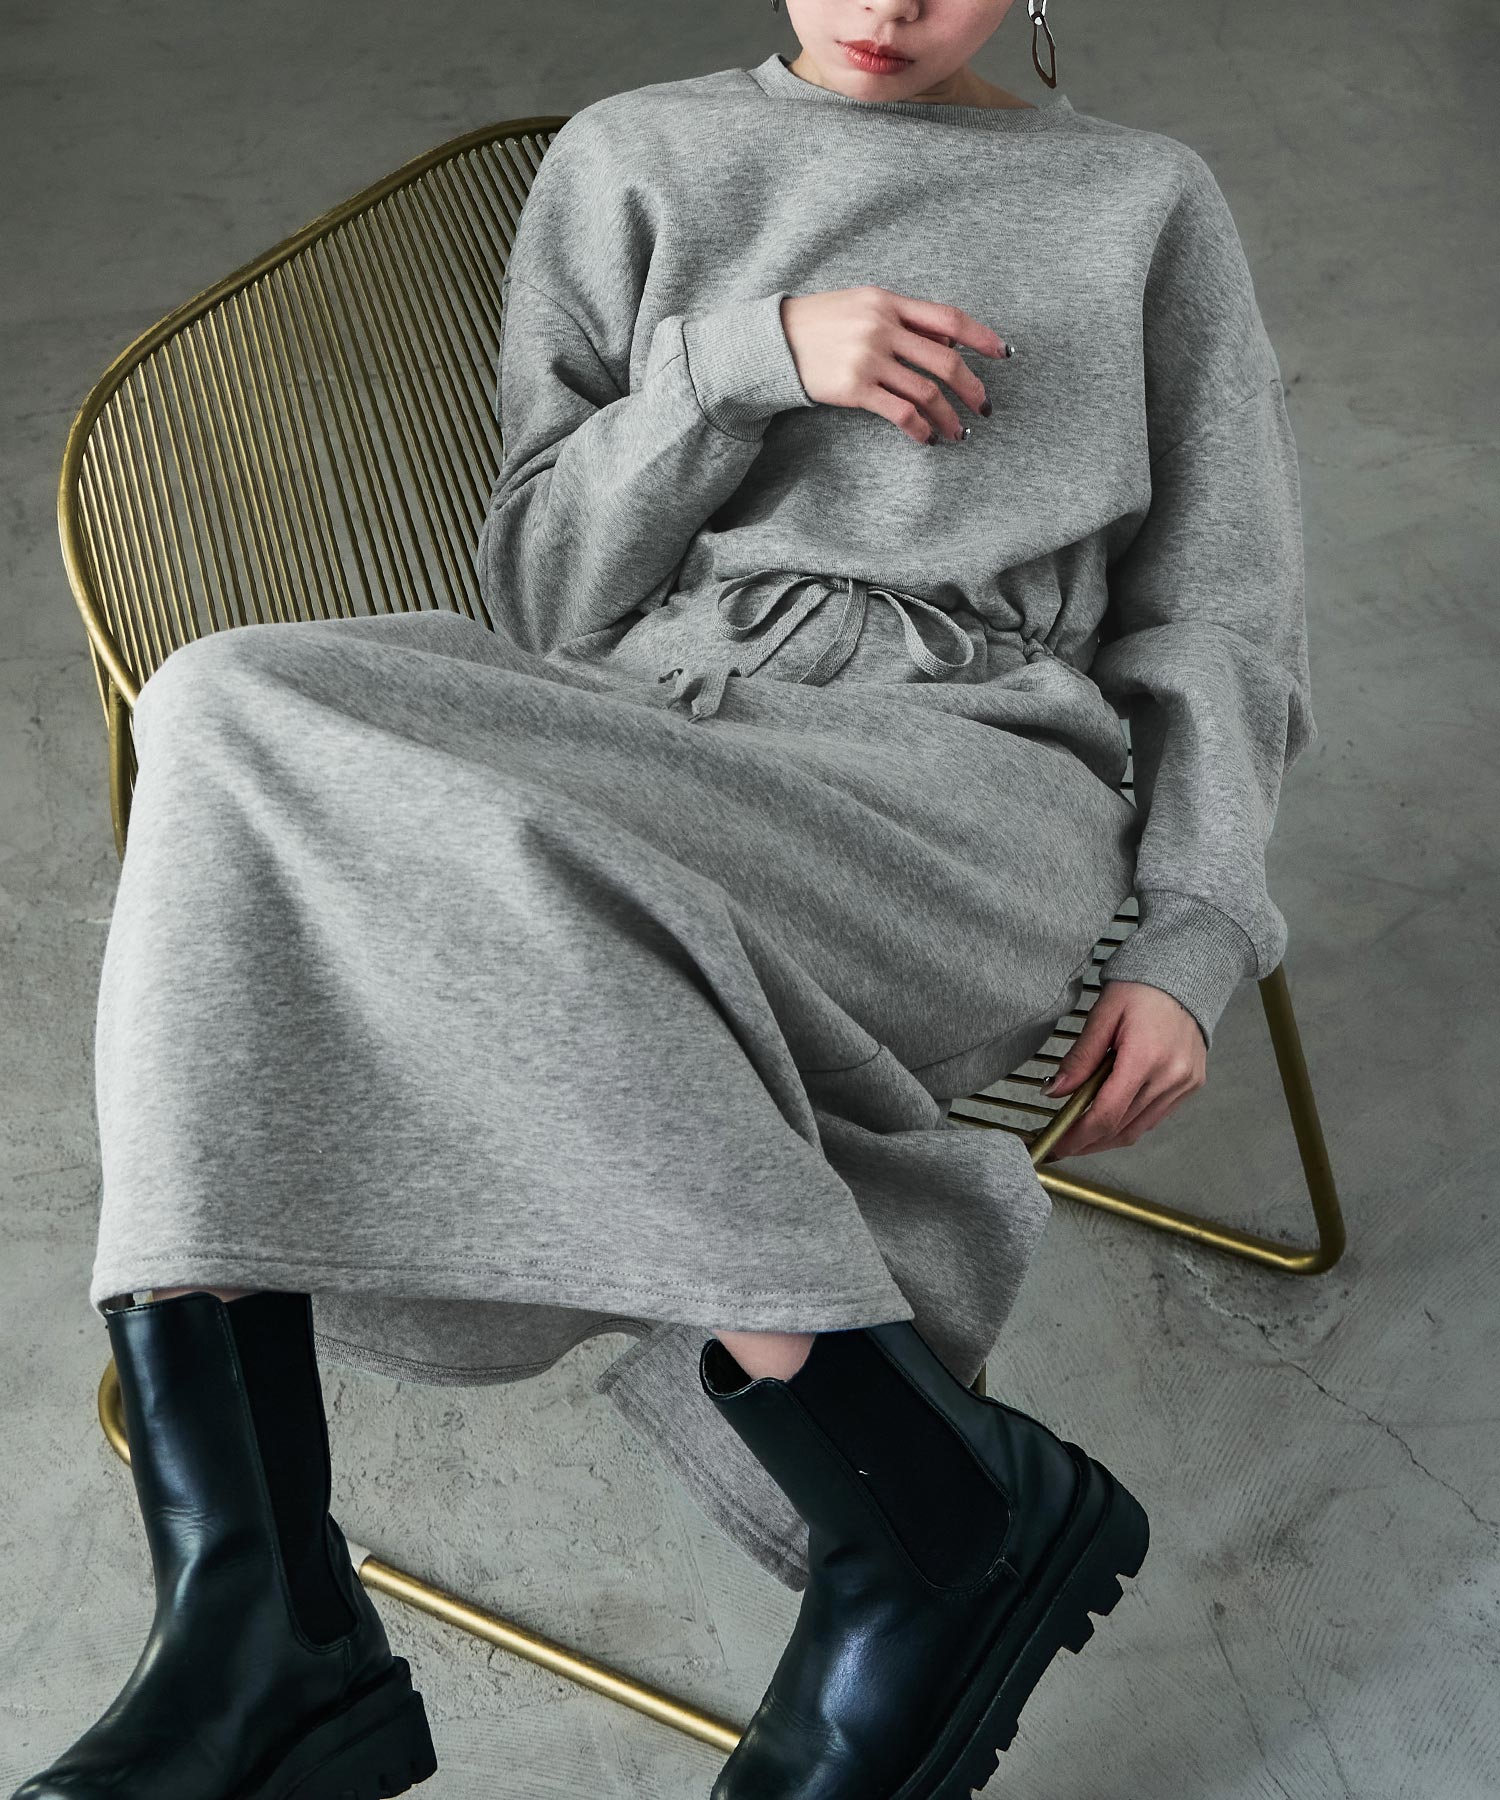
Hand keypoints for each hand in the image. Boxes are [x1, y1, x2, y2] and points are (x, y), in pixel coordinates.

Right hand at [779, 286, 1011, 445]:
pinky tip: (927, 439)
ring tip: (959, 433)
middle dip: (972, 387)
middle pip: (944, 360)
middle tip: (984, 408)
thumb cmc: (821, 324)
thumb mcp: (863, 306)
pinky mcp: (855, 388)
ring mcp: (868, 358)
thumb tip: (948, 341)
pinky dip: (920, 428)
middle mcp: (882, 327)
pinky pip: (901, 412)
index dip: (981, 337)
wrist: (774, 343)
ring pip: (926, 391)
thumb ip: (905, 320)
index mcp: (889, 302)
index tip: (1003, 355)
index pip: (949, 318)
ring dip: (949, 417)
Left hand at [1039, 979, 1206, 1160]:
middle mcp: (1171, 1077)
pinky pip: (1155, 1117)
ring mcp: (1185, 1084)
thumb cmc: (1141, 988)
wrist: (1185, 975)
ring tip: (1081, 1137)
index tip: (1056, 1145)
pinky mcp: (1192, 1085)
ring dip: (1108, 1138)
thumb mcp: (1102, 1016)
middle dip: (1088, 1143)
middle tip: (1062, 1145)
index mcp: (1146, 1057)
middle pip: (1122, 1128)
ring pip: (1139, 1129)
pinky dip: (1129, 1123)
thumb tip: (1054, 1093)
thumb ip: (1079, 1058)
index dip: (1078, 1136)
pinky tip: (1110, 1118)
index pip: (1107, 1114)